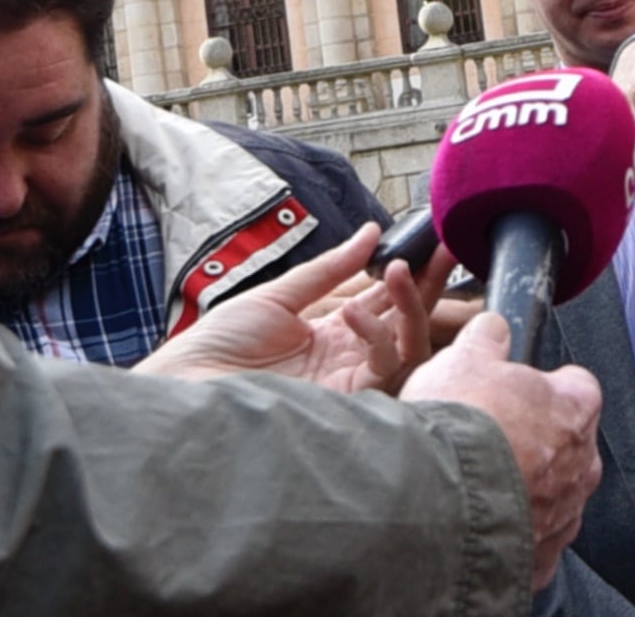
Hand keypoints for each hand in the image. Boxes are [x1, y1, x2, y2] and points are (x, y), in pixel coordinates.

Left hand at [135, 224, 450, 393]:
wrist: (185, 386)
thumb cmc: (218, 345)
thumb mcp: (278, 295)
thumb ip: (329, 269)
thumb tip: (372, 232)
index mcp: (331, 335)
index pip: (385, 302)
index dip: (412, 273)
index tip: (433, 242)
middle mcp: (348, 359)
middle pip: (407, 323)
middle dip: (431, 286)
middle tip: (449, 249)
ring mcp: (349, 382)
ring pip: (409, 347)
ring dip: (411, 305)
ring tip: (399, 270)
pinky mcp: (345, 402)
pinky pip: (383, 367)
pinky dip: (376, 335)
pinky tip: (353, 312)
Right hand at [403, 312, 602, 591]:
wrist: (432, 504)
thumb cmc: (456, 431)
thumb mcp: (464, 358)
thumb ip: (487, 338)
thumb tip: (492, 329)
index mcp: (575, 410)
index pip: (578, 385)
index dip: (544, 384)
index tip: (517, 387)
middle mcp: (582, 466)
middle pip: (567, 443)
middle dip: (533, 438)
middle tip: (488, 434)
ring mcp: (564, 517)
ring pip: (552, 495)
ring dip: (521, 486)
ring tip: (474, 480)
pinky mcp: (539, 559)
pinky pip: (530, 539)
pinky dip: (508, 531)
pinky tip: (474, 518)